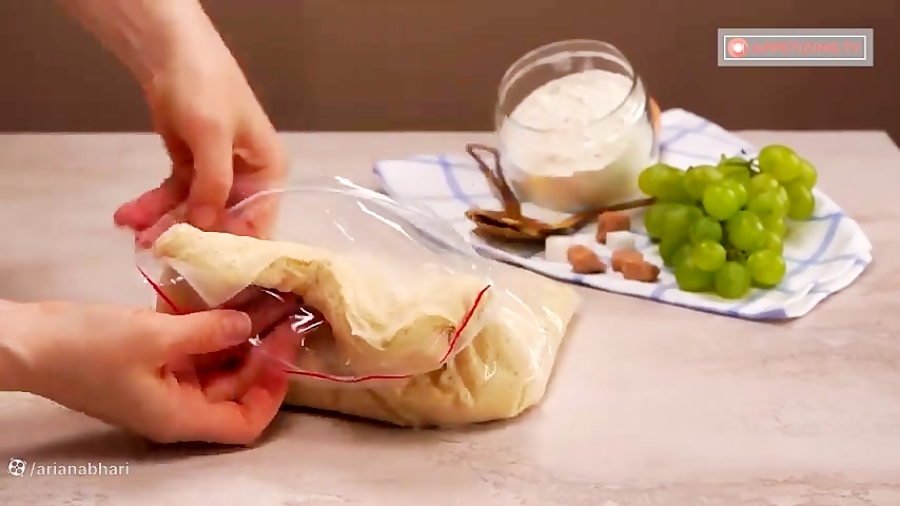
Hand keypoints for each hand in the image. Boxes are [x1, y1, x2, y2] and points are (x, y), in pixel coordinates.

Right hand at [6, 296, 298, 444]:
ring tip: (266, 299)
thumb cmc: (86, 348)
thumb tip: (249, 326)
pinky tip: (230, 299)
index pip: (245, 422)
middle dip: (263, 353)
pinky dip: (213, 328)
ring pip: (219, 366)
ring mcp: (165, 384)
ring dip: (241, 336)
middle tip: (286, 312)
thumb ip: (208, 331)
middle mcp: (178, 406)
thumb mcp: (154, 336)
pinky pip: (195, 350)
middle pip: (236, 389)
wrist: (28, 342)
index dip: (273, 392)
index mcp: (180, 416)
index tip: (286, 351)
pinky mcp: (153, 361)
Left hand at [113, 39, 286, 237]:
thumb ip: (213, 184)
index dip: (235, 246)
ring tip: (135, 234)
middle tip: (156, 249)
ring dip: (164, 224)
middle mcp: (247, 179)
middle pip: (222, 221)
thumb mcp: (212, 135)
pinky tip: (129, 216)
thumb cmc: (204, 88)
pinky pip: (173, 196)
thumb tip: (207, 227)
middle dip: (190, 236)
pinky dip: (153, 206)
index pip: (260, 222)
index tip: (205, 266)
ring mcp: (217, 175)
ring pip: (193, 211)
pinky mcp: (189, 168)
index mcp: (268, 171)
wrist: (169, 52)